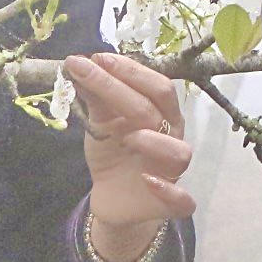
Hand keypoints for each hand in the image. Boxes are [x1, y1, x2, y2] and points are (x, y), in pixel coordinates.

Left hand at [67, 52, 195, 261]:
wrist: (113, 198)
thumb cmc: (114, 153)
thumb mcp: (101, 123)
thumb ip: (97, 98)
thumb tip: (79, 64)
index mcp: (161, 113)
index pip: (154, 84)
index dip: (128, 70)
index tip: (95, 58)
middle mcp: (171, 136)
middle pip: (159, 106)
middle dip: (127, 86)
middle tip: (93, 70)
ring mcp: (172, 170)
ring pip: (179, 152)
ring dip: (155, 142)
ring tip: (129, 137)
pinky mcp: (171, 202)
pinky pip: (183, 200)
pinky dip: (170, 192)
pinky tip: (148, 182)